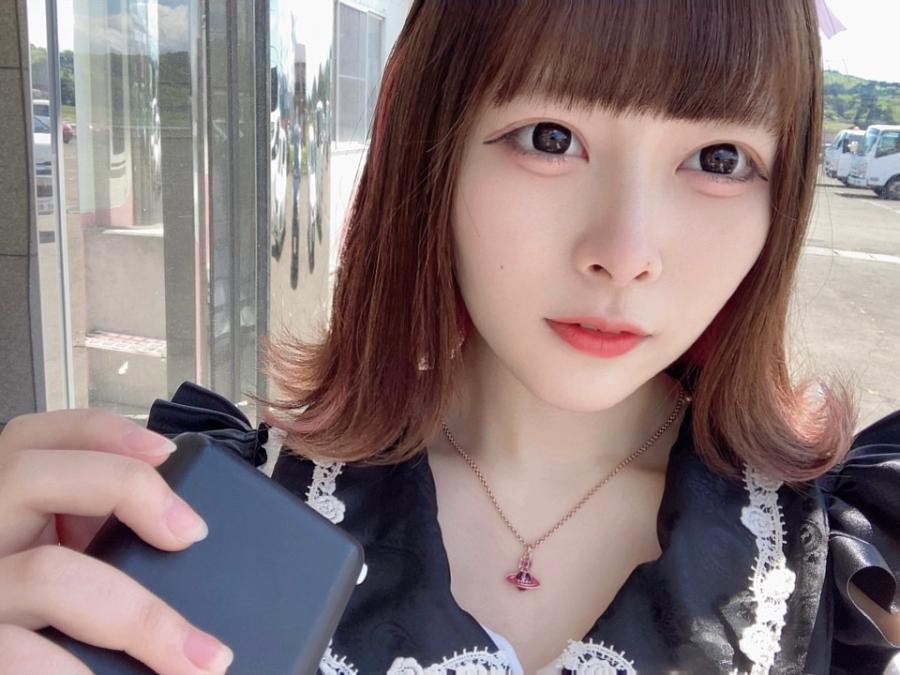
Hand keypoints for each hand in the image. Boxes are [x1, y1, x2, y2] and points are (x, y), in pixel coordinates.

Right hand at [0, 409, 233, 673]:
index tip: (165, 450)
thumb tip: (181, 530)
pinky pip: (22, 657)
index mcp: (2, 516)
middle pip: (27, 476)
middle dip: (126, 488)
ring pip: (45, 575)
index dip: (98, 431)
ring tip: (201, 660)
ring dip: (142, 618)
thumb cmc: (46, 632)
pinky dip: (82, 672)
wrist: (20, 674)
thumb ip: (95, 538)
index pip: (29, 440)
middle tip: (193, 535)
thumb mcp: (63, 568)